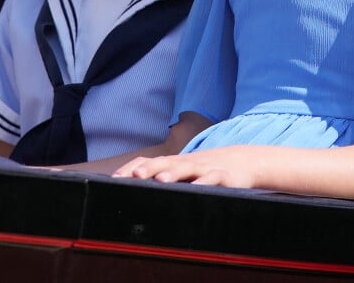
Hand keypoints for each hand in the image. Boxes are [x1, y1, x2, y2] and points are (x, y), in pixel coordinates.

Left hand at [113, 145, 259, 187]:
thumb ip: (162, 178)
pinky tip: (197, 189)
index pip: (148, 162)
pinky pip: (212, 179)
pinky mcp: (221, 176)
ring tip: (160, 180)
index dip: (131, 169)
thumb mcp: (182, 173)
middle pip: (164, 163)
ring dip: (173, 173)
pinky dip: (205, 183)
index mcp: (173, 164)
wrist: (240, 161)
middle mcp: (185, 164)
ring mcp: (203, 168)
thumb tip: (132, 192)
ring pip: (186, 168)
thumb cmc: (204, 171)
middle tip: (133, 176)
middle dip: (148, 169)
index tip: (113, 179)